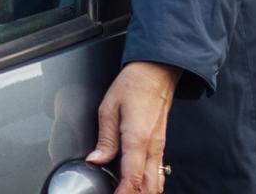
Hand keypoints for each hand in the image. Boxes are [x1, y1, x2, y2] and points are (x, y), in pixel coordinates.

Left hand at [86, 61, 178, 192]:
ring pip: (156, 183)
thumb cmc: (133, 86)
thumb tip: (95, 160)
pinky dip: (150, 185)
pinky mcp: (160, 145)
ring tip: (126, 193)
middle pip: (148, 187)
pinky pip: (158, 172)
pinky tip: (139, 187)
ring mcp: (159, 148)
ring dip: (144, 193)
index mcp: (137, 139)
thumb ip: (104, 139)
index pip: (132, 178)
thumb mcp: (109, 108)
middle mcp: (152, 148)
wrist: (156, 73)